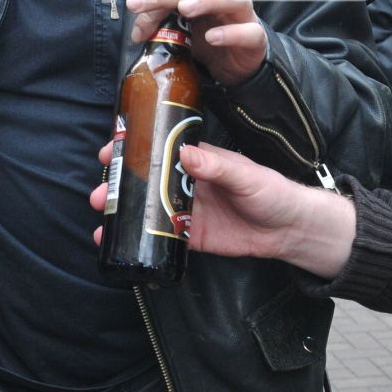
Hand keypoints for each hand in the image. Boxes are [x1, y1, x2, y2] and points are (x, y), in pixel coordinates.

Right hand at [87, 141, 355, 279]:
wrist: (290, 229)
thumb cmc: (272, 191)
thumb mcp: (246, 175)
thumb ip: (217, 166)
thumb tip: (186, 153)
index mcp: (198, 160)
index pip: (159, 149)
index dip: (133, 148)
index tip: (111, 150)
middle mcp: (187, 183)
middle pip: (145, 181)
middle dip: (120, 185)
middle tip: (100, 193)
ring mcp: (187, 209)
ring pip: (147, 208)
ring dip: (124, 212)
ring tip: (102, 220)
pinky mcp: (192, 235)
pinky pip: (161, 236)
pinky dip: (140, 238)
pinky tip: (120, 243)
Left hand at [126, 0, 265, 86]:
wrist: (234, 65)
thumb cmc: (205, 37)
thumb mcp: (177, 25)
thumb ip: (156, 11)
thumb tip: (135, 2)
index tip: (134, 5)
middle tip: (153, 1)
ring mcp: (244, 16)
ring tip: (185, 9)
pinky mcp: (255, 39)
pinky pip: (250, 31)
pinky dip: (232, 33)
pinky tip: (212, 38)